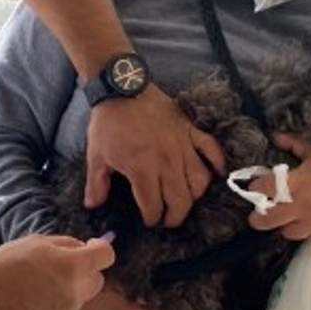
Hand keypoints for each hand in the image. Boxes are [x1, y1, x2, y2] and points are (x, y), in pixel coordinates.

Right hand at [0, 235, 113, 309]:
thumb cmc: (4, 267)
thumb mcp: (35, 242)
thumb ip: (65, 244)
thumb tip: (81, 247)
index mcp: (73, 266)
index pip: (107, 256)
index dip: (100, 248)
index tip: (90, 246)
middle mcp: (75, 291)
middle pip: (97, 279)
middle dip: (86, 270)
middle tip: (62, 263)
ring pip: (81, 295)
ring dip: (71, 286)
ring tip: (42, 279)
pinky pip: (65, 308)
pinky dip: (57, 300)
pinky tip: (34, 295)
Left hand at [85, 84, 225, 227]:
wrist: (122, 88)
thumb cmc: (108, 123)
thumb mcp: (96, 155)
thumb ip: (97, 183)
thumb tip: (92, 206)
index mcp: (142, 169)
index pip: (153, 205)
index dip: (152, 218)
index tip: (150, 221)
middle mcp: (166, 161)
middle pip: (180, 200)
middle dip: (175, 216)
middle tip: (168, 219)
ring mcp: (182, 145)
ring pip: (199, 181)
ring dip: (194, 196)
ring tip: (185, 200)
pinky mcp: (191, 130)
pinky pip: (212, 150)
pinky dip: (218, 163)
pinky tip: (218, 174)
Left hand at [247, 134, 310, 241]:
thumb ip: (294, 144)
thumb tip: (275, 136)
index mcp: (298, 182)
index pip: (265, 188)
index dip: (257, 189)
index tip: (257, 188)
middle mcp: (303, 205)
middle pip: (267, 220)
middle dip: (259, 218)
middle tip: (259, 214)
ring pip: (286, 232)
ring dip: (286, 224)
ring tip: (291, 216)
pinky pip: (306, 238)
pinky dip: (305, 231)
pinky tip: (310, 222)